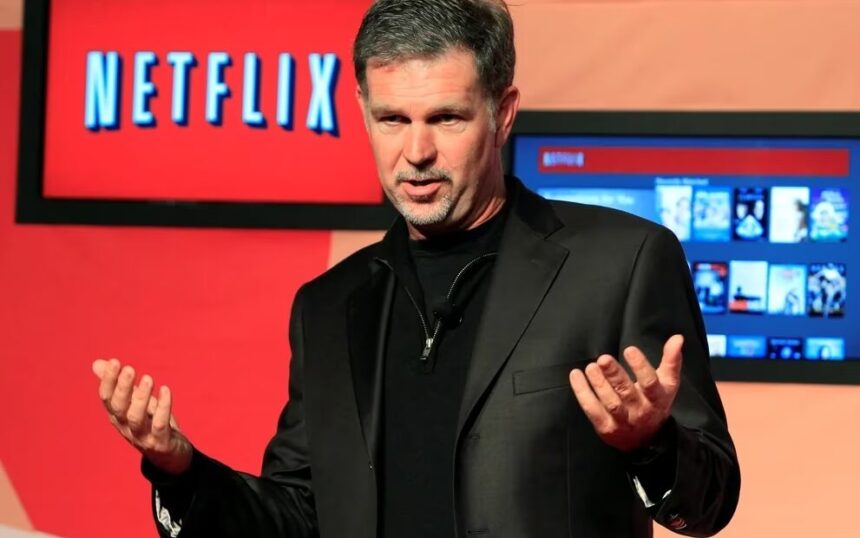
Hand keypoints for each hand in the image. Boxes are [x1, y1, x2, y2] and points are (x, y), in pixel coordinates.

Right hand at [92, 358, 192, 474]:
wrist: (170, 455)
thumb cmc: (150, 423)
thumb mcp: (134, 403)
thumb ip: (118, 384)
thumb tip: (98, 363)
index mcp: (117, 416)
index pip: (106, 398)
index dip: (108, 381)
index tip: (114, 362)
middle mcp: (125, 427)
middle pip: (118, 408)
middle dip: (122, 387)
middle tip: (129, 368)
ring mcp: (142, 436)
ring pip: (136, 418)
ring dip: (141, 398)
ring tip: (148, 378)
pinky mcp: (160, 442)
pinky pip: (160, 425)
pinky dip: (163, 407)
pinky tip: (166, 390)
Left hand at [568, 335, 683, 452]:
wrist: (646, 440)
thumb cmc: (654, 403)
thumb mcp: (667, 384)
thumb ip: (671, 361)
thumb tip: (678, 337)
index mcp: (657, 398)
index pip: (650, 383)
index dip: (640, 366)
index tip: (629, 349)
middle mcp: (640, 410)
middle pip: (627, 392)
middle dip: (614, 375)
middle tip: (603, 359)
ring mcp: (622, 421)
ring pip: (610, 403)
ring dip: (598, 384)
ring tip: (591, 367)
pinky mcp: (606, 428)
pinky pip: (592, 410)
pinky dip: (582, 393)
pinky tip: (575, 375)